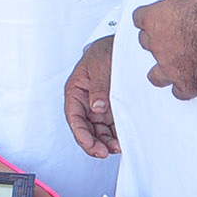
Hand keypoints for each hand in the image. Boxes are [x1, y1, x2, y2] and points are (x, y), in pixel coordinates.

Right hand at [65, 36, 118, 156]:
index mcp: (76, 91)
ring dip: (106, 142)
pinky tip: (121, 140)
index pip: (74, 117)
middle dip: (94, 143)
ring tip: (116, 147)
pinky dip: (115, 136)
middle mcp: (86, 102)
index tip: (91, 146)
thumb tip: (96, 106)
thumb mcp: (99, 66)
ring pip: (99, 131)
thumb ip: (98, 87)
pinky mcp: (113, 109)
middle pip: (86, 128)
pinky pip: (111, 127)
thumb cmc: (104, 51)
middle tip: (105, 151)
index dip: (81, 134)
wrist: (122, 45)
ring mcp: (100, 106)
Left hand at [132, 0, 196, 99]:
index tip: (154, 19)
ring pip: (155, 75)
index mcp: (154, 18)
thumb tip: (185, 1)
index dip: (148, 19)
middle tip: (171, 39)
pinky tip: (191, 84)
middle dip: (156, 41)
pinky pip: (179, 93)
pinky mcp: (186, 84)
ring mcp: (169, 67)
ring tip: (172, 69)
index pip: (139, 18)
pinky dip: (184, 89)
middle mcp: (156, 44)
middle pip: (146, 43)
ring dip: (162, 71)